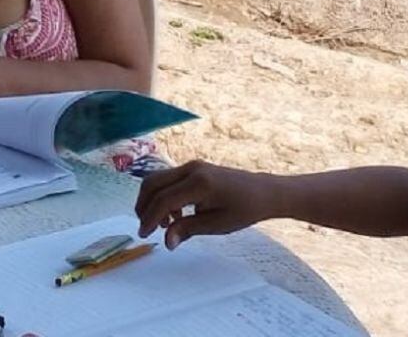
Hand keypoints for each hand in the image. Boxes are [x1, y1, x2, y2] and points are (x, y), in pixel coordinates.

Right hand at [135, 161, 278, 249]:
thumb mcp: (216, 225)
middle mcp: (191, 169)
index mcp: (199, 183)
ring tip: (164, 224)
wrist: (263, 192)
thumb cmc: (244, 210)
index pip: (163, 200)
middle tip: (147, 228)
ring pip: (157, 179)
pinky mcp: (192, 168)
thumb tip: (166, 242)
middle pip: (152, 184)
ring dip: (152, 200)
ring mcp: (191, 165)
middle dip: (144, 207)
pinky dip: (162, 195)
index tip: (143, 235)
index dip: (149, 218)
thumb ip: (187, 229)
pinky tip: (175, 214)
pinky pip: (167, 179)